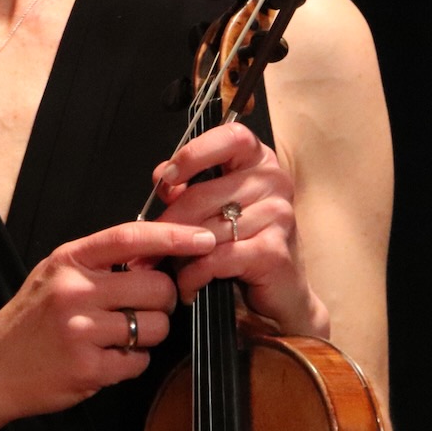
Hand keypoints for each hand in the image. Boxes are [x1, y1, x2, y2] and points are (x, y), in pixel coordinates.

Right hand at [0, 221, 216, 420]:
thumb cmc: (30, 319)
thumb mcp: (55, 274)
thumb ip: (100, 263)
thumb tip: (158, 255)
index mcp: (69, 260)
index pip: (132, 237)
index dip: (175, 236)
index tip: (206, 237)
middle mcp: (74, 291)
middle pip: (156, 288)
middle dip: (164, 301)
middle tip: (146, 308)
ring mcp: (80, 331)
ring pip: (154, 328)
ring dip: (148, 334)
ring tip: (120, 336)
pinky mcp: (87, 369)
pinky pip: (138, 362)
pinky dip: (131, 362)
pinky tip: (106, 358)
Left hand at [152, 121, 328, 338]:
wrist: (280, 294)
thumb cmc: (243, 244)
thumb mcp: (216, 207)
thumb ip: (191, 187)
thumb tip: (161, 177)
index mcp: (259, 160)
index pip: (230, 137)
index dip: (194, 154)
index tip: (168, 178)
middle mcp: (274, 181)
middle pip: (204, 194)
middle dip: (170, 223)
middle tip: (151, 246)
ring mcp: (278, 215)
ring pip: (207, 230)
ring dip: (180, 254)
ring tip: (170, 269)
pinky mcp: (273, 251)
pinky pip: (216, 258)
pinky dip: (194, 276)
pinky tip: (188, 287)